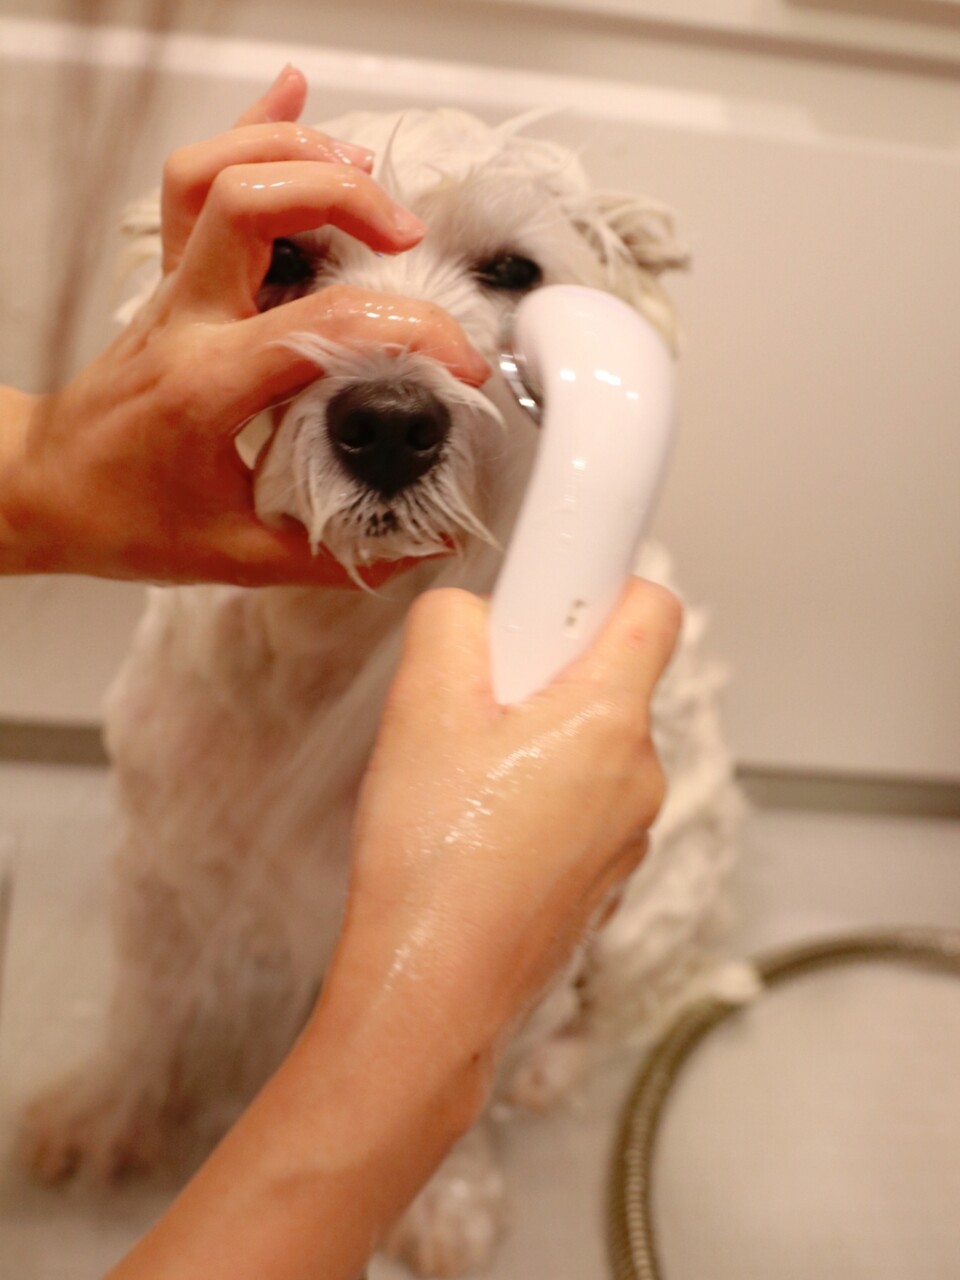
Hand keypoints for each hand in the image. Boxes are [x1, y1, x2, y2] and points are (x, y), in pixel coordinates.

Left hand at [0, 67, 487, 584]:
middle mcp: (188, 320)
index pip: (323, 328)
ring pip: (216, 169)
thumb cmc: (126, 518)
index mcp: (210, 386)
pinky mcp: (176, 280)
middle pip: (252, 203)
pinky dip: (250, 128)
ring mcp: (176, 290)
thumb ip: (336, 557)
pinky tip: (294, 105)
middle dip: (345, 200)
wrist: (50, 488)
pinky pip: (200, 181)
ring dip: (296, 152)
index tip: (457, 364)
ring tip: (365, 176)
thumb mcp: (236, 556)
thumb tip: (420, 548)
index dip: (410, 333)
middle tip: (406, 241)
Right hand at [105, 576, 680, 1279]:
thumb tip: (477, 618)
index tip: (558, 583)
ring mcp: (624, 835)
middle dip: (544, 671)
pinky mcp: (599, 877)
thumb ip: (454, 625)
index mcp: (609, 719)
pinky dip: (534, 795)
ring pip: (587, 745)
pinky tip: (473, 829)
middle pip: (609, 676)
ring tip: (462, 778)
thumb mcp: (422, 704)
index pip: (653, 607)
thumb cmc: (434, 859)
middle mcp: (637, 776)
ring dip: (533, 738)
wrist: (431, 992)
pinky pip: (576, 802)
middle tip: (474, 701)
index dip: (604, 580)